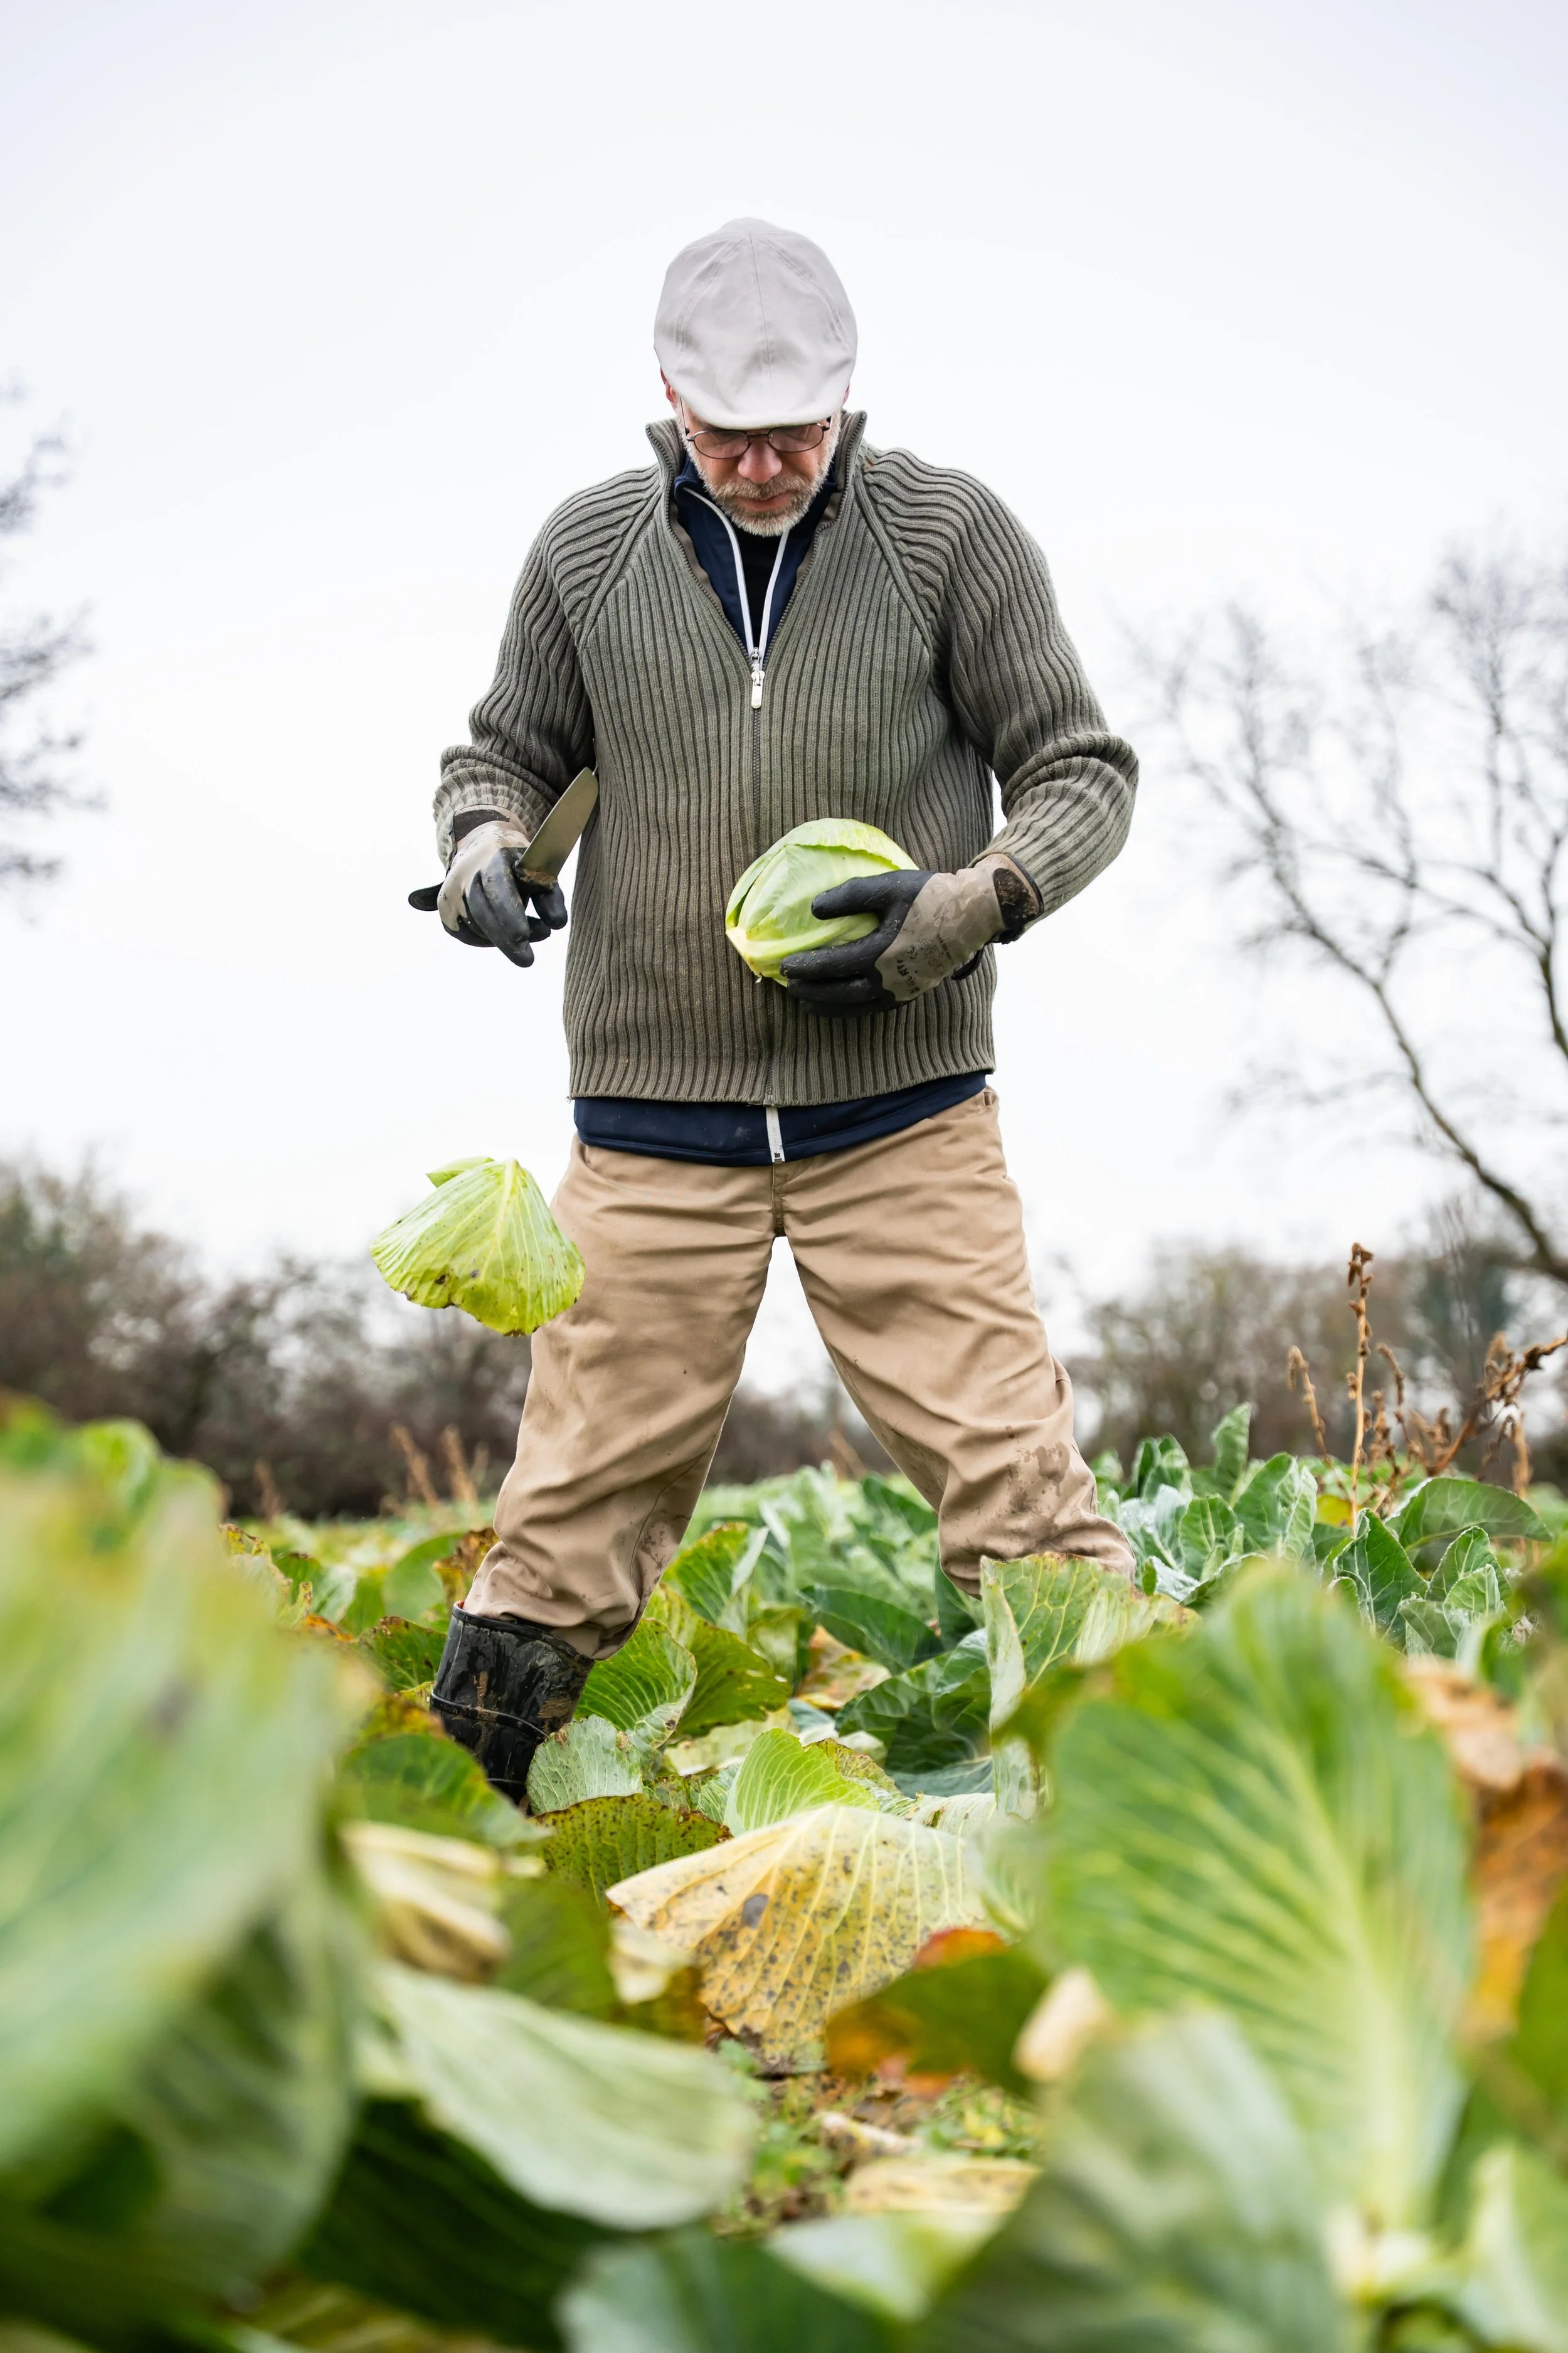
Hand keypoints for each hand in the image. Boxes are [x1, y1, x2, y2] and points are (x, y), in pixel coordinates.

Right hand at [437, 819, 568, 967]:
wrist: (483, 847)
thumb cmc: (518, 864)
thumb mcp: (539, 872)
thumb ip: (551, 896)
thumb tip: (557, 924)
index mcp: (491, 857)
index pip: (496, 886)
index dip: (509, 912)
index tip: (523, 936)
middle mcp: (465, 873)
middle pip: (481, 911)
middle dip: (505, 939)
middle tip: (527, 959)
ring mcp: (451, 892)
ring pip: (474, 926)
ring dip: (502, 940)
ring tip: (533, 936)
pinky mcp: (445, 909)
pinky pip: (466, 934)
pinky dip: (487, 941)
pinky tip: (508, 936)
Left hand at [782, 860, 1026, 1015]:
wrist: (974, 914)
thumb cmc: (930, 897)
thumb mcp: (889, 887)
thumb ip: (850, 896)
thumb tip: (814, 910)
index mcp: (882, 953)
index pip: (835, 965)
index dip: (808, 967)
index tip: (786, 965)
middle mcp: (890, 980)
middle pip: (841, 993)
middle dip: (813, 992)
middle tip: (789, 987)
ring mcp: (903, 990)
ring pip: (858, 1006)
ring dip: (829, 1006)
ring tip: (807, 1004)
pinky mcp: (913, 993)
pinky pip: (876, 1007)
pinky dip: (853, 1009)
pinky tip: (842, 1005)